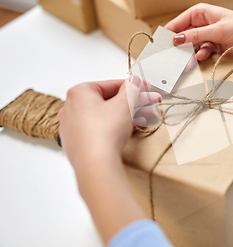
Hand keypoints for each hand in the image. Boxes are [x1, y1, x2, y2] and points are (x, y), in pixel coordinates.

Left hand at [58, 76, 160, 243]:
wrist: (96, 164)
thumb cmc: (105, 133)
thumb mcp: (125, 104)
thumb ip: (132, 89)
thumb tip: (133, 81)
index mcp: (79, 93)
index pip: (111, 84)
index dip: (133, 87)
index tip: (144, 89)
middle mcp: (71, 108)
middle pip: (109, 101)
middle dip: (132, 103)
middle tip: (148, 104)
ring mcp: (73, 127)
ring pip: (105, 116)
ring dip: (126, 116)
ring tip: (144, 119)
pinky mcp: (77, 143)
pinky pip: (99, 130)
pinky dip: (114, 128)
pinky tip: (129, 130)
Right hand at [165, 3, 232, 63]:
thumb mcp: (218, 30)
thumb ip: (196, 35)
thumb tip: (175, 39)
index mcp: (200, 12)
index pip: (178, 22)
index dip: (168, 33)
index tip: (158, 45)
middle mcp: (202, 23)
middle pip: (183, 36)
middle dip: (177, 47)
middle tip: (169, 59)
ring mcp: (208, 36)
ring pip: (191, 46)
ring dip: (188, 55)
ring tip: (184, 64)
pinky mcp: (214, 47)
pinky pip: (201, 52)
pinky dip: (200, 56)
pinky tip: (200, 58)